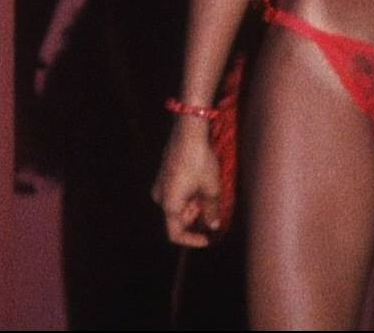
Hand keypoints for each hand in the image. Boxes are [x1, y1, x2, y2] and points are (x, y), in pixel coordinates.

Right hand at [152, 120, 223, 247]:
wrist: (189, 132)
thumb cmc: (199, 161)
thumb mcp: (212, 188)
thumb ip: (212, 211)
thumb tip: (213, 225)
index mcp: (170, 205)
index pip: (175, 234)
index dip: (192, 240)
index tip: (207, 239)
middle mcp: (160, 197)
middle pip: (177, 218)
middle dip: (195, 218)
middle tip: (213, 208)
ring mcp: (160, 184)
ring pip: (177, 205)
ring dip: (193, 206)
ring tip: (209, 193)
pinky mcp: (163, 174)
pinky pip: (175, 193)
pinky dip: (189, 195)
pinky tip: (201, 184)